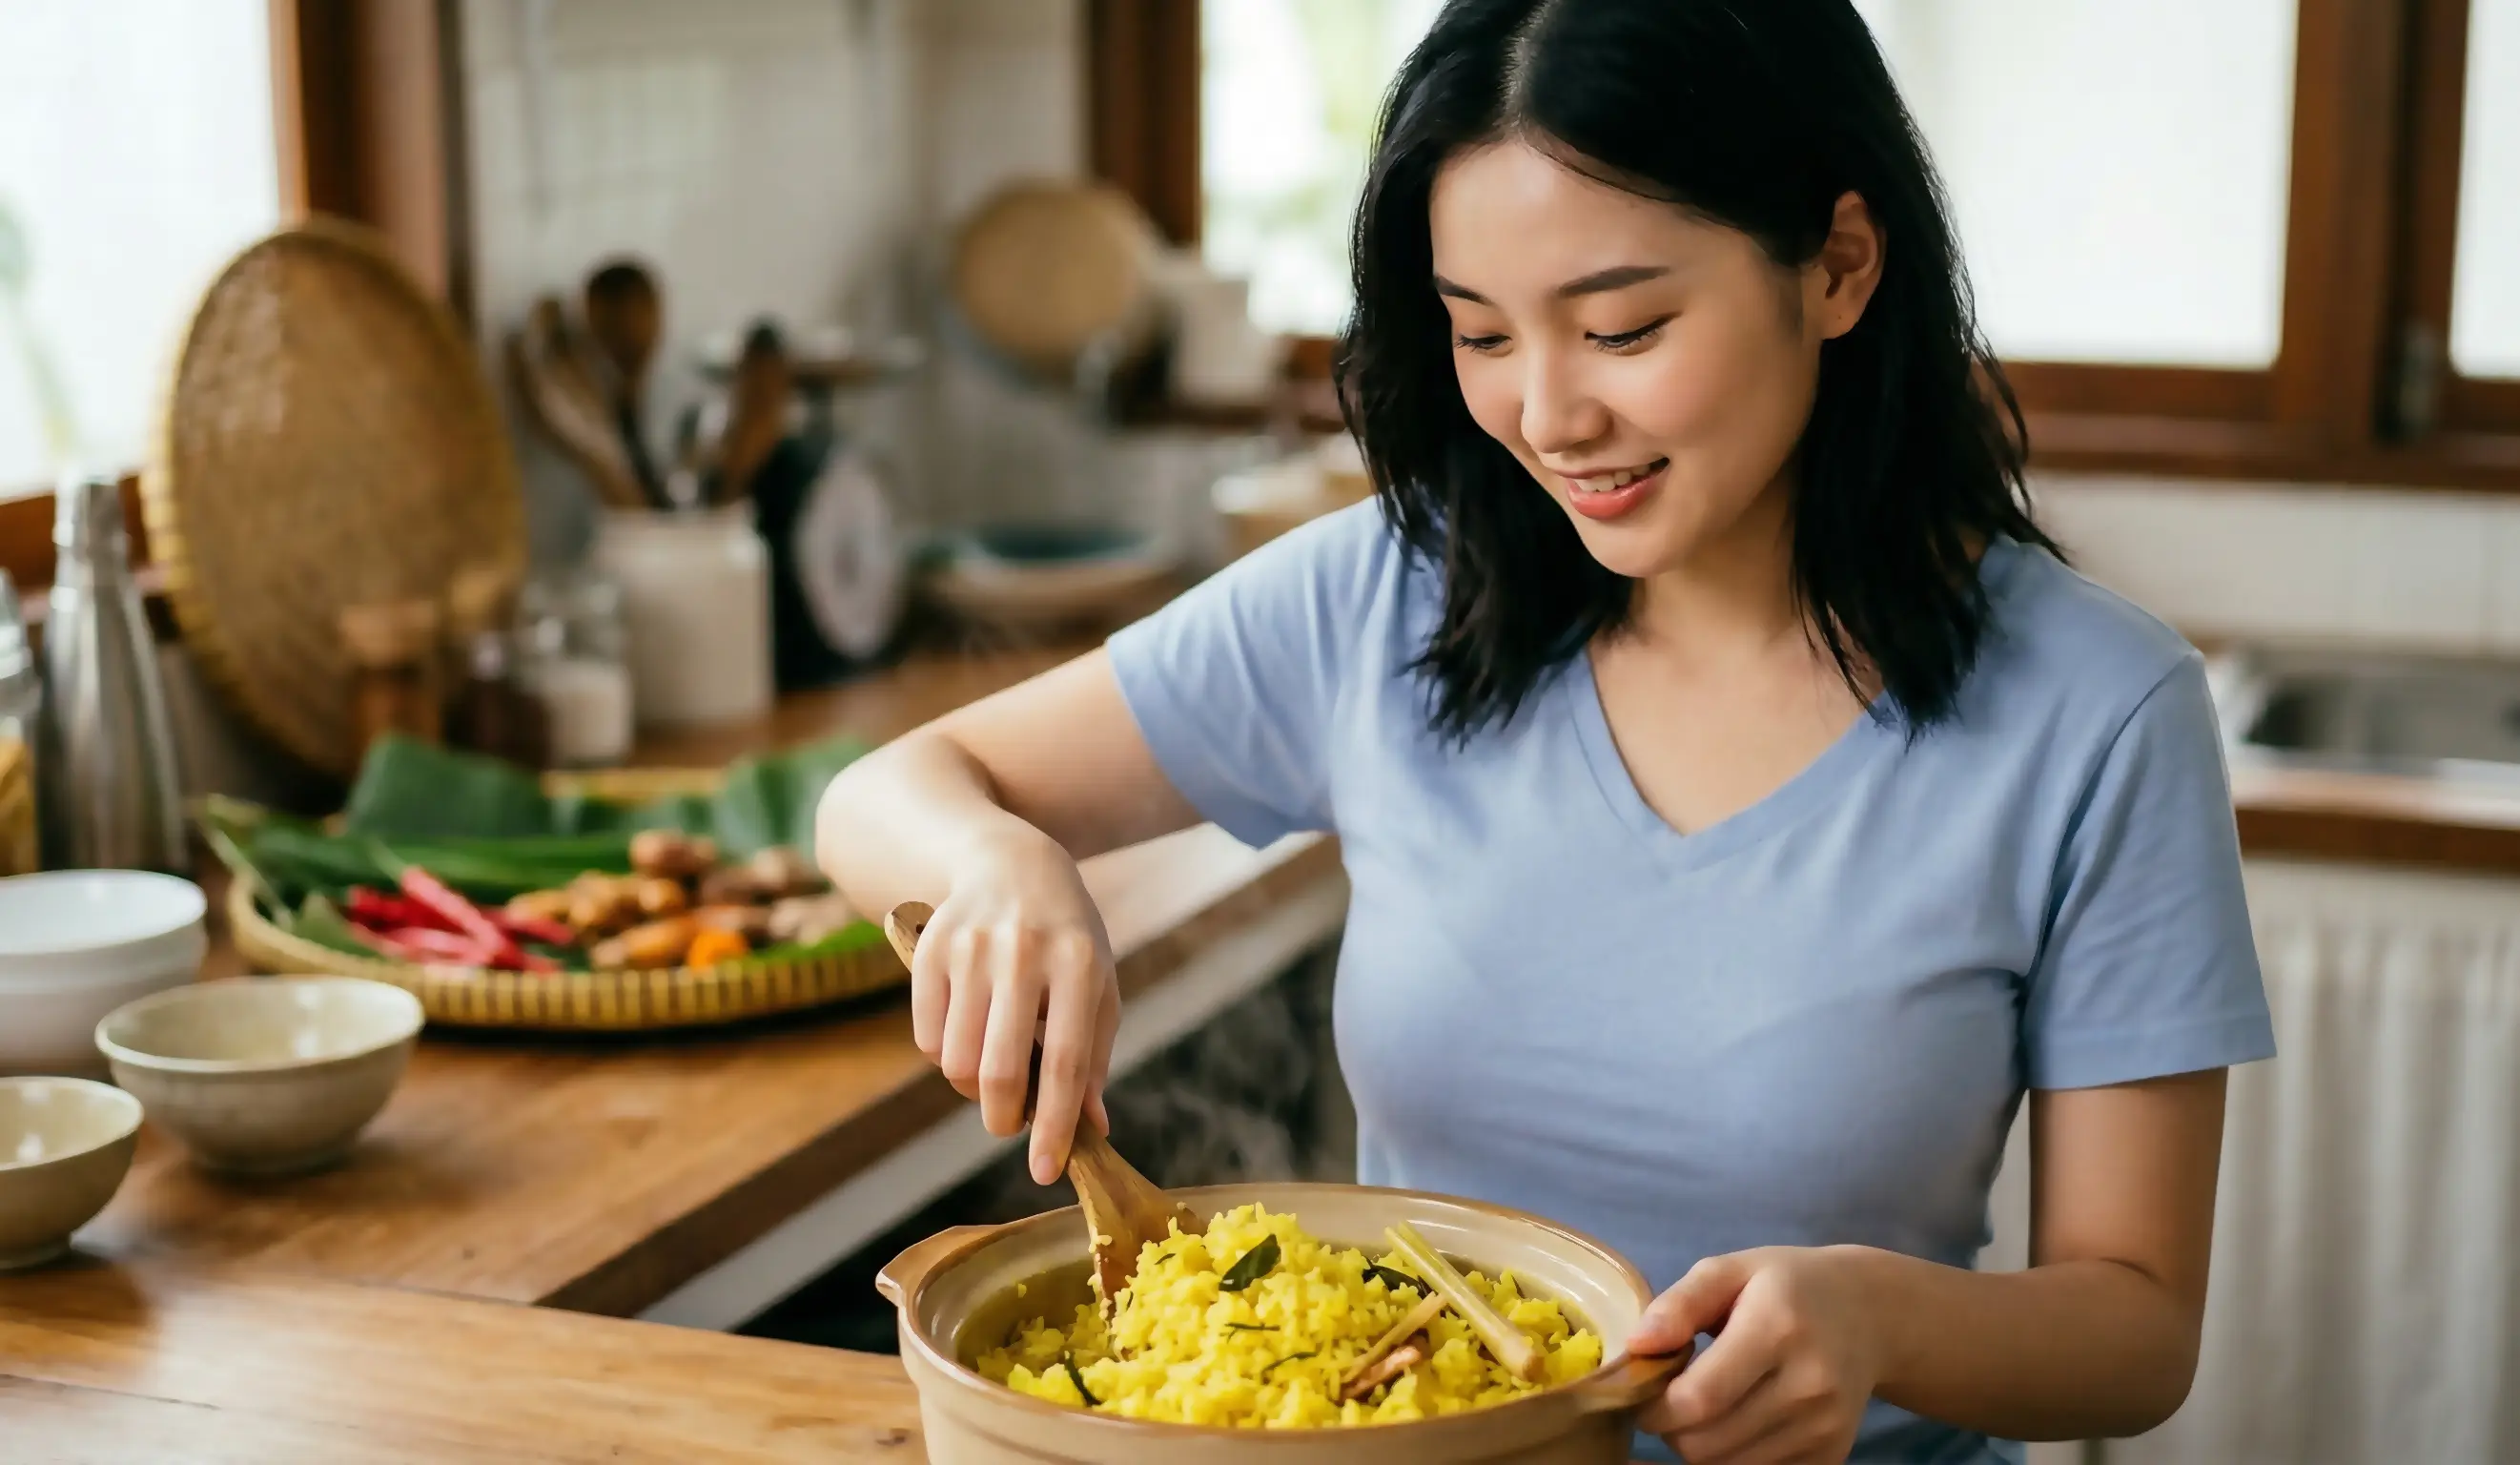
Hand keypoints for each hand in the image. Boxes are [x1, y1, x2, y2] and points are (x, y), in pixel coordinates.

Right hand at [911, 828, 1120, 1184]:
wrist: (1011, 865)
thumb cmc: (1067, 939)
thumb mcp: (1098, 986)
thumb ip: (1095, 1057)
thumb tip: (1092, 1129)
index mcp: (1079, 965)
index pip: (1066, 1063)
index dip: (1055, 1126)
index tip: (1045, 1172)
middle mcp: (1024, 953)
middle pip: (1001, 1070)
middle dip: (1003, 1118)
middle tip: (1008, 1125)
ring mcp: (971, 948)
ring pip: (956, 1060)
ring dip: (972, 1087)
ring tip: (992, 1070)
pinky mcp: (929, 950)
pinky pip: (926, 1038)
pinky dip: (943, 1056)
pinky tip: (966, 1035)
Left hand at [1630, 1246, 1884, 1464]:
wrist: (1868, 1314)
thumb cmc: (1786, 1286)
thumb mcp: (1730, 1270)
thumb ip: (1679, 1304)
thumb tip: (1637, 1345)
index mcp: (1777, 1329)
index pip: (1698, 1399)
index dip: (1655, 1406)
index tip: (1643, 1390)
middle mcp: (1808, 1385)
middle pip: (1707, 1444)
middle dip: (1671, 1429)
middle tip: (1670, 1400)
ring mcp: (1824, 1427)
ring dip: (1699, 1447)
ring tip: (1704, 1408)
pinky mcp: (1831, 1455)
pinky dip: (1732, 1458)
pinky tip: (1736, 1423)